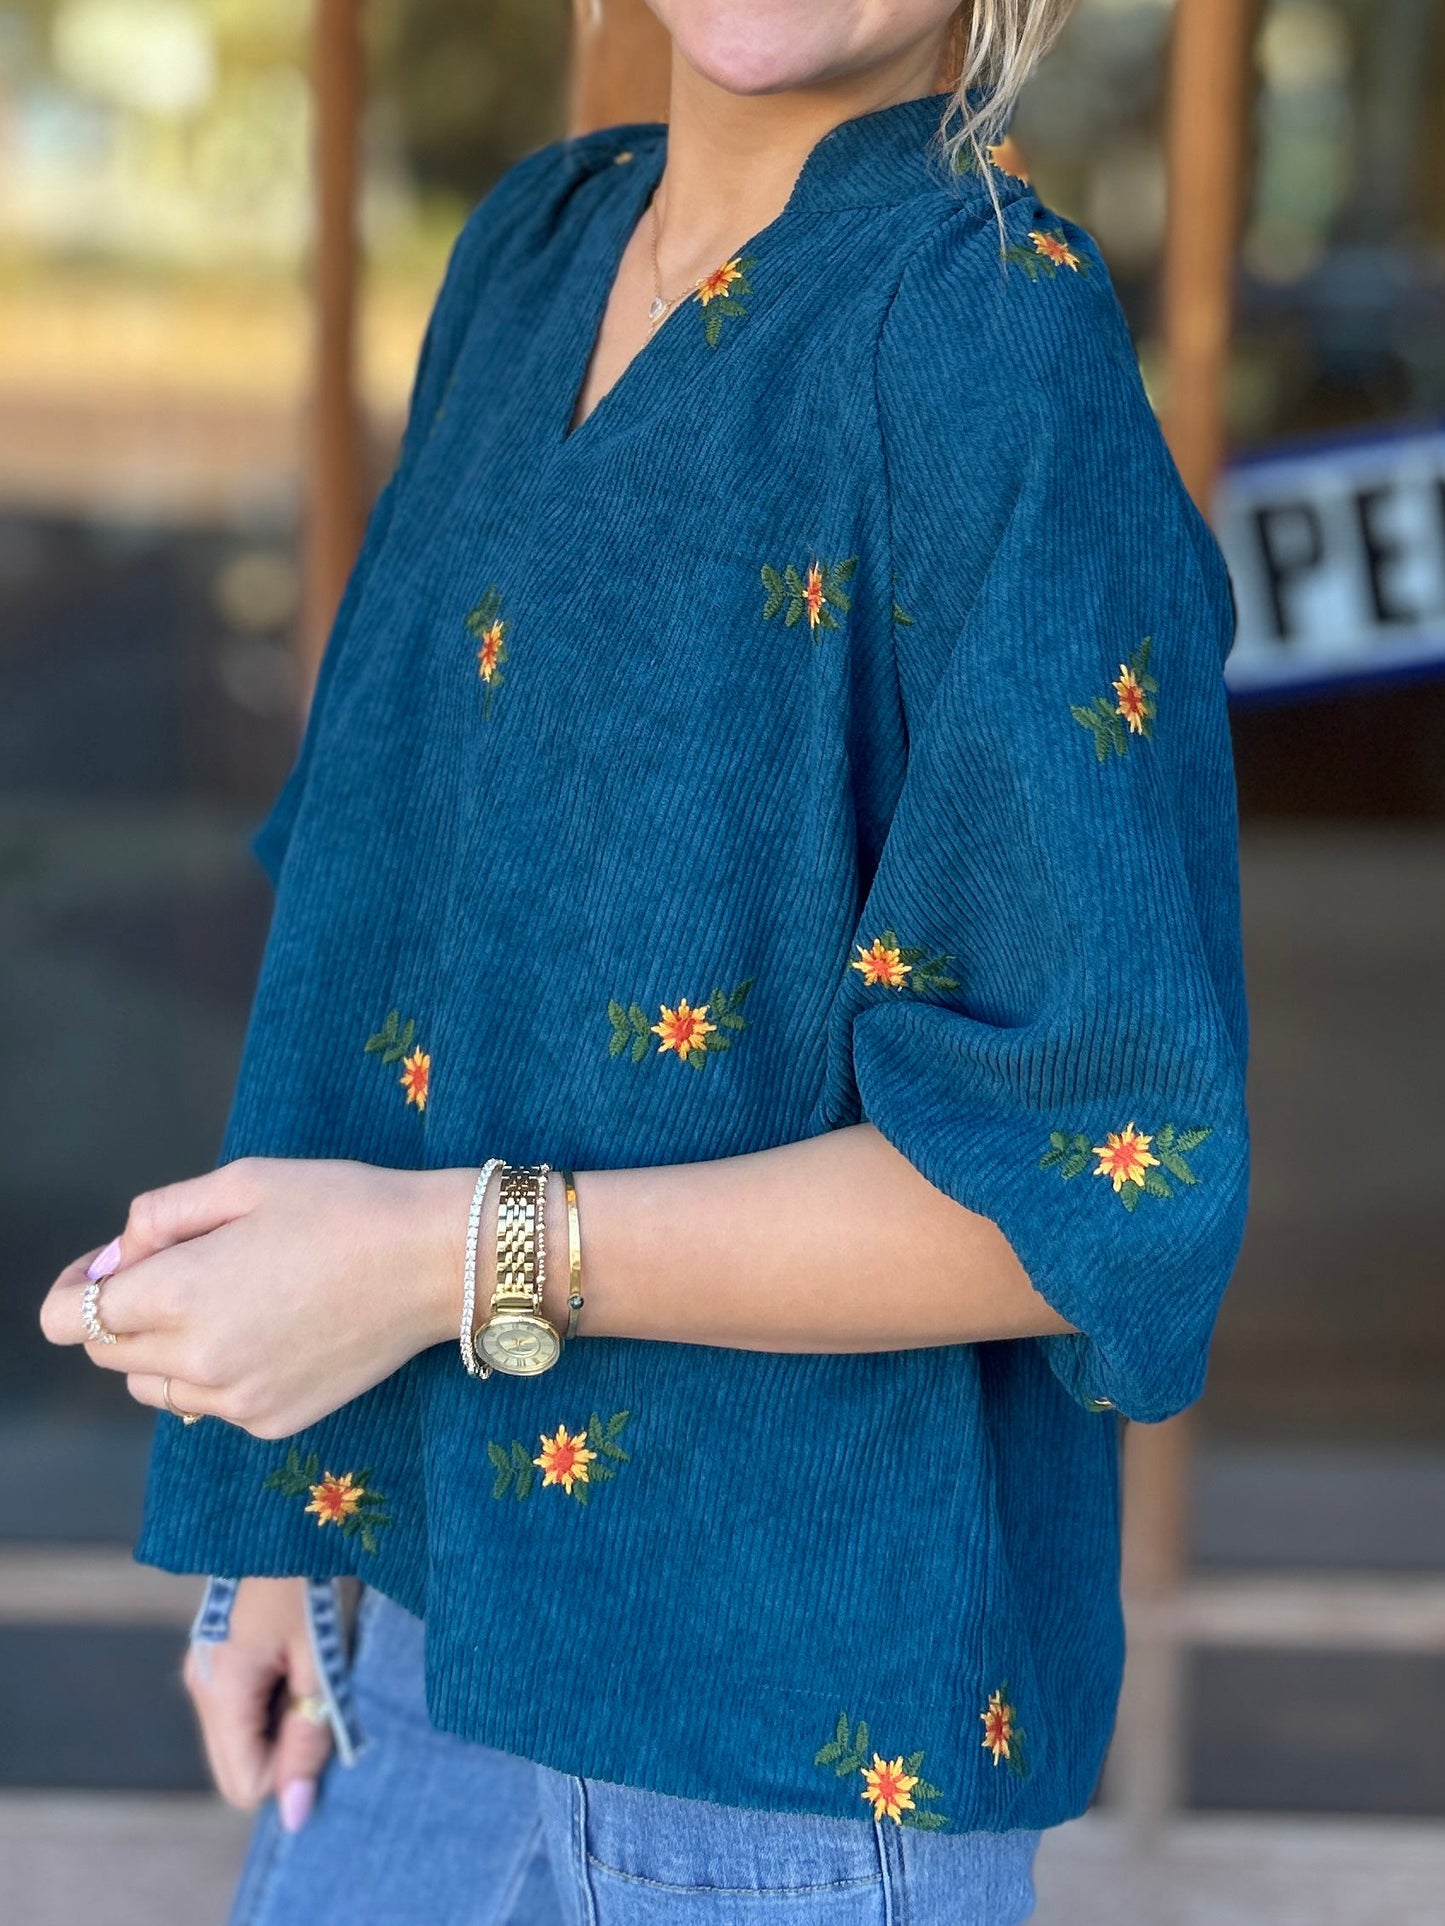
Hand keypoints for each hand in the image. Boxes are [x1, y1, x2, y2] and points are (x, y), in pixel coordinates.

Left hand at [39, 1158, 474, 1436]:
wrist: (435, 1262)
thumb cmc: (344, 1205)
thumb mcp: (244, 1179)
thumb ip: (160, 1216)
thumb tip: (117, 1258)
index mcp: (181, 1294)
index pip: (70, 1320)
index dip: (77, 1288)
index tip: (111, 1266)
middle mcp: (199, 1360)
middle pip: (107, 1355)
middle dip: (123, 1312)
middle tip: (179, 1268)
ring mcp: (237, 1401)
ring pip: (154, 1389)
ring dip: (163, 1349)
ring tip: (226, 1302)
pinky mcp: (274, 1422)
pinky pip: (212, 1405)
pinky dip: (218, 1373)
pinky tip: (268, 1330)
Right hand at [185, 1576, 332, 1823]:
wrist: (290, 1505)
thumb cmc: (311, 1575)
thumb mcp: (321, 1656)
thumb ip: (309, 1735)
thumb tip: (296, 1814)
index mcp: (220, 1690)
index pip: (245, 1784)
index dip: (293, 1768)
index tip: (325, 1716)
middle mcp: (201, 1685)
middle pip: (238, 1766)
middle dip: (286, 1750)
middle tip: (321, 1690)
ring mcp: (204, 1669)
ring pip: (242, 1737)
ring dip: (283, 1719)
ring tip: (311, 1663)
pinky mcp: (218, 1654)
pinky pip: (242, 1707)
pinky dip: (274, 1697)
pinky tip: (298, 1653)